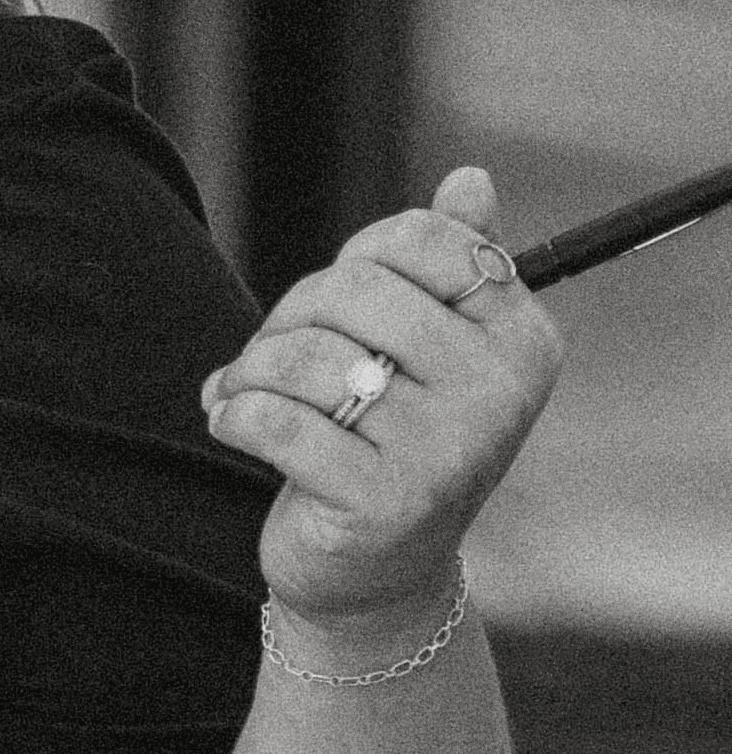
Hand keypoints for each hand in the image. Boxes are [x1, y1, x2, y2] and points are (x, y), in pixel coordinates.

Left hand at [198, 165, 564, 635]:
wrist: (375, 574)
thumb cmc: (392, 435)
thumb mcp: (429, 346)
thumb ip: (450, 260)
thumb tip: (471, 178)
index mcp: (522, 338)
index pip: (420, 237)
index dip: (356, 260)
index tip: (346, 308)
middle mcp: (500, 394)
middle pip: (354, 289)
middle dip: (292, 317)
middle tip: (278, 361)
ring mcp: (447, 453)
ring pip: (305, 353)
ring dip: (250, 370)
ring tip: (248, 395)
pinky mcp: (383, 504)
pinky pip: (271, 419)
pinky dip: (231, 414)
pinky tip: (232, 425)